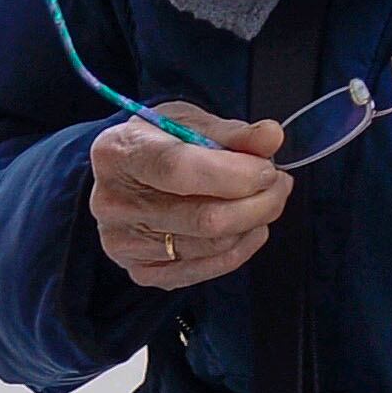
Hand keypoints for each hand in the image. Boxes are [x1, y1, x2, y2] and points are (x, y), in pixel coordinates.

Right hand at [88, 109, 291, 291]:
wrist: (125, 177)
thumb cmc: (158, 144)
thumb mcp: (188, 121)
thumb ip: (231, 132)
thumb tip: (271, 137)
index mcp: (119, 152)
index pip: (179, 170)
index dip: (236, 173)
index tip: (268, 169)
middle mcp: (112, 203)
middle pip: (204, 218)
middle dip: (260, 203)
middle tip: (279, 185)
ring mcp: (123, 243)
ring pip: (212, 245)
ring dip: (253, 224)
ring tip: (262, 201)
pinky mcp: (140, 271)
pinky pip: (205, 270)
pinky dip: (238, 250)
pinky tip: (247, 229)